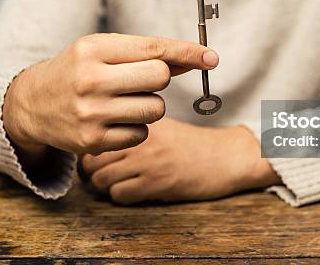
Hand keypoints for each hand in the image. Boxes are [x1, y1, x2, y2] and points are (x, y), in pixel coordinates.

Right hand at [2, 34, 218, 160]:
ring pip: (156, 109)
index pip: (154, 49)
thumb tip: (196, 59)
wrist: (32, 104)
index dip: (187, 52)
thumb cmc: (78, 70)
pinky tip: (114, 120)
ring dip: (150, 105)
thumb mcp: (103, 51)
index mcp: (93, 49)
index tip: (212, 57)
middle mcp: (91, 80)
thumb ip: (147, 54)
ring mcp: (91, 113)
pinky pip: (142, 134)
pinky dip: (136, 128)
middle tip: (139, 80)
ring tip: (124, 101)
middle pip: (160, 78)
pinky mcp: (93, 141)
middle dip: (159, 78)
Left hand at [79, 118, 281, 203]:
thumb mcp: (163, 126)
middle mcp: (142, 138)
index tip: (97, 157)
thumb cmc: (194, 144)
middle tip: (102, 174)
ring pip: (101, 179)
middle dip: (93, 171)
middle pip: (93, 159)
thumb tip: (100, 140)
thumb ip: (134, 128)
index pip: (98, 134)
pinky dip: (122, 197)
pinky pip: (120, 195)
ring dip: (106, 186)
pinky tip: (134, 191)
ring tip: (119, 183)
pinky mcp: (158, 183)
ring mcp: (149, 161)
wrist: (228, 156)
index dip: (92, 150)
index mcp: (142, 121)